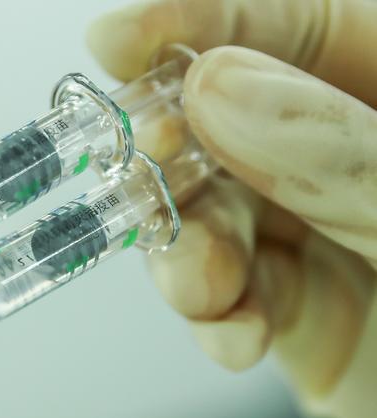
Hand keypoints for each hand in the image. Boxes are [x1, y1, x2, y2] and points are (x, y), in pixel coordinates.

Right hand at [88, 0, 376, 417]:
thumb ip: (341, 155)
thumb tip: (220, 89)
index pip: (300, 26)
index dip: (201, 21)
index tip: (120, 39)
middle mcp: (349, 152)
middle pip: (227, 119)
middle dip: (175, 151)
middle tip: (145, 166)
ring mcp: (318, 226)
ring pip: (209, 208)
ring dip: (185, 246)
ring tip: (200, 285)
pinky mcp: (294, 300)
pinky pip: (225, 289)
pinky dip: (212, 313)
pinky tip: (234, 334)